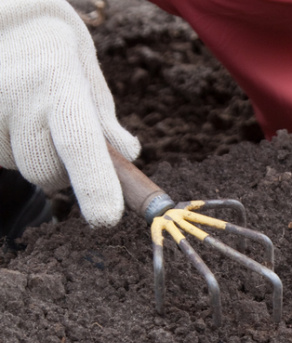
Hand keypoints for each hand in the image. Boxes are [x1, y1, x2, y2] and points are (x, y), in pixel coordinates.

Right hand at [0, 0, 139, 226]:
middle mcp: (18, 96)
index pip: (80, 143)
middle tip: (59, 135)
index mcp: (60, 83)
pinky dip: (10, 149)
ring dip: (30, 155)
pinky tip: (12, 118)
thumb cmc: (59, 58)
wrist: (10, 22)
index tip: (106, 220)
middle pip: (46, 172)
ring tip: (29, 115)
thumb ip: (107, 125)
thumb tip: (128, 156)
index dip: (94, 184)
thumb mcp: (89, 81)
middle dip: (61, 169)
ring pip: (19, 167)